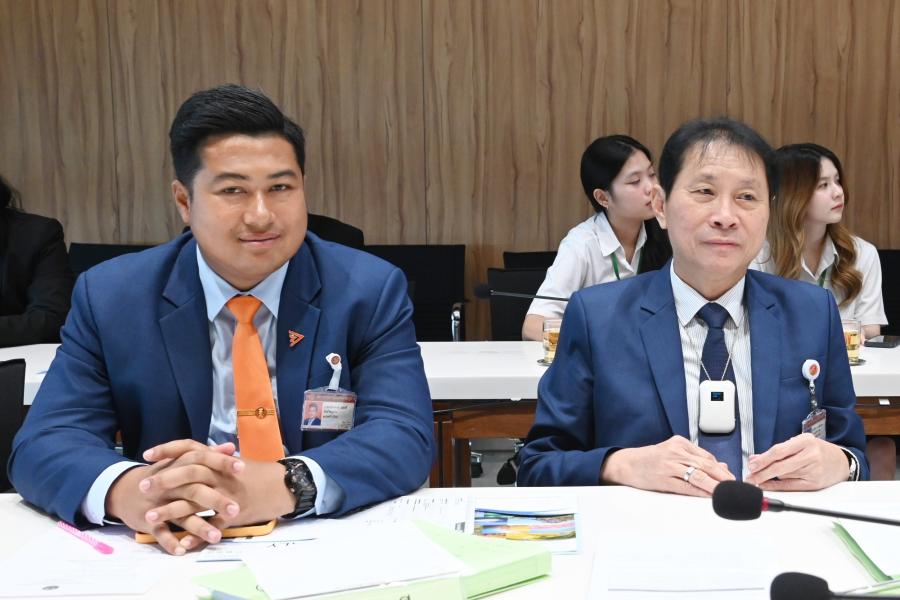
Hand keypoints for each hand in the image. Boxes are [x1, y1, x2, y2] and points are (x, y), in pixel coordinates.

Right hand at [106, 440, 243, 554]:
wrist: (124, 489)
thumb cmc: (161, 475)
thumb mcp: (180, 462)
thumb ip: (207, 454)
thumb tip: (230, 446)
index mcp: (179, 467)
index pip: (202, 461)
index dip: (221, 463)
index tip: (242, 468)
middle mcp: (170, 484)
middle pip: (194, 490)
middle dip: (215, 500)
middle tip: (236, 510)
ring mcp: (158, 503)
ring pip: (180, 515)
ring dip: (198, 526)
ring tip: (217, 537)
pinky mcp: (148, 521)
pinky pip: (160, 533)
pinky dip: (170, 542)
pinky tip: (183, 551)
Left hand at [140, 440, 294, 551]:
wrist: (285, 485)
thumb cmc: (259, 473)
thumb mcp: (235, 461)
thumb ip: (213, 458)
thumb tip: (192, 453)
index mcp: (220, 459)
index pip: (190, 448)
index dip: (168, 449)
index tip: (147, 455)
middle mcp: (222, 474)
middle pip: (189, 473)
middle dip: (164, 480)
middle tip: (143, 487)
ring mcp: (228, 494)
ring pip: (196, 502)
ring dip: (171, 511)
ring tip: (150, 518)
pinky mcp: (235, 514)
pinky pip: (213, 525)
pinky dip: (197, 535)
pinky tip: (181, 543)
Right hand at [600, 435, 735, 496]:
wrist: (627, 464)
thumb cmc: (651, 460)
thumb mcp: (673, 453)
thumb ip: (696, 459)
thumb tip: (722, 466)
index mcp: (679, 443)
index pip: (707, 457)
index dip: (723, 469)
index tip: (733, 479)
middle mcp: (676, 451)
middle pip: (707, 465)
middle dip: (724, 478)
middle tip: (736, 487)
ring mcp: (669, 465)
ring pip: (699, 475)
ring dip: (716, 486)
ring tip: (728, 493)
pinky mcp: (664, 478)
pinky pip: (686, 486)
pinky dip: (700, 492)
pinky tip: (709, 496)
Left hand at [745, 433, 849, 490]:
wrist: (840, 462)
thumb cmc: (816, 450)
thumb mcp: (798, 444)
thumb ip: (778, 451)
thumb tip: (755, 459)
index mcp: (805, 441)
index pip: (779, 451)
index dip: (763, 459)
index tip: (752, 464)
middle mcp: (811, 455)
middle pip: (780, 465)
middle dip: (762, 472)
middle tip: (750, 475)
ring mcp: (814, 470)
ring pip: (783, 475)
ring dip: (768, 477)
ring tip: (759, 476)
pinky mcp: (814, 483)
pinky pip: (790, 486)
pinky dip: (776, 486)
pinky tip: (766, 485)